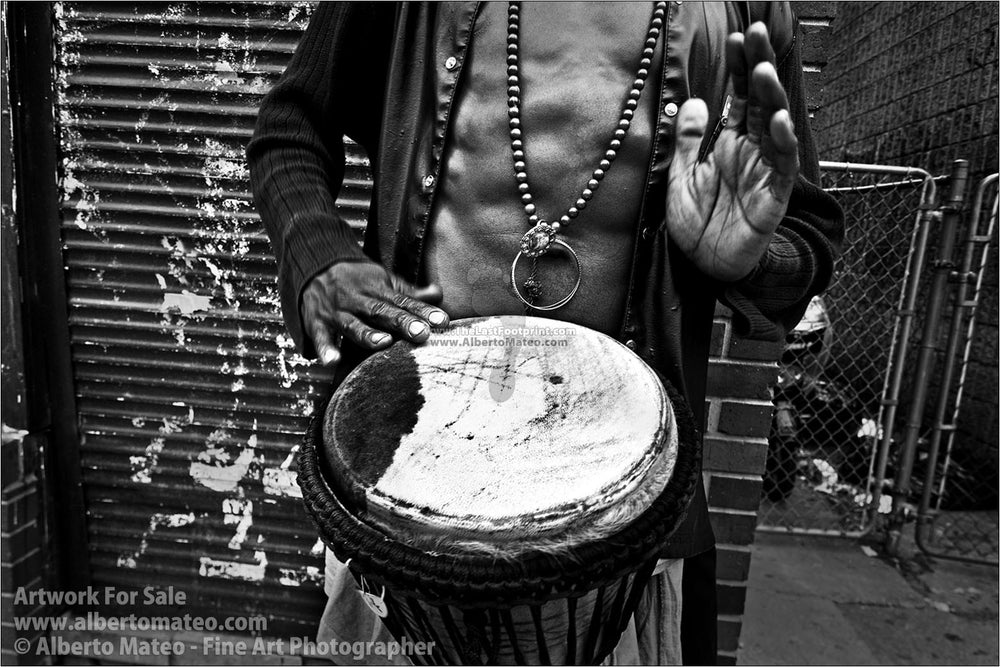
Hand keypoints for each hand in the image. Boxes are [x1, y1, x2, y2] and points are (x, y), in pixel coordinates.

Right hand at [302, 261, 448, 364]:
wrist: (314, 266)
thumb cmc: (356, 280)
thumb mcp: (382, 282)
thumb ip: (408, 292)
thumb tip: (438, 294)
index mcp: (378, 290)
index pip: (403, 301)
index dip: (423, 312)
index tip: (442, 321)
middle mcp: (358, 300)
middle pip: (382, 312)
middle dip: (402, 323)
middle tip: (422, 333)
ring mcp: (337, 312)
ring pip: (353, 324)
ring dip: (367, 334)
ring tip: (383, 343)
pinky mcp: (316, 323)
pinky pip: (320, 337)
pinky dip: (325, 349)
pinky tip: (332, 360)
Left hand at [667, 22, 798, 280]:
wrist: (704, 267)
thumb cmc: (696, 223)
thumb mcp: (681, 176)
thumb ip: (688, 140)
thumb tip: (695, 100)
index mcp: (731, 143)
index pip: (739, 97)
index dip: (740, 68)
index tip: (738, 37)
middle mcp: (752, 152)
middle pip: (761, 103)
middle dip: (759, 68)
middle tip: (757, 35)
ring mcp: (765, 172)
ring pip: (776, 128)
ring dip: (771, 99)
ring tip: (763, 71)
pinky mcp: (773, 197)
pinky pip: (782, 166)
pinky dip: (783, 143)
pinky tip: (780, 120)